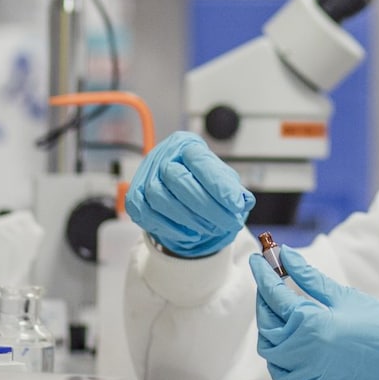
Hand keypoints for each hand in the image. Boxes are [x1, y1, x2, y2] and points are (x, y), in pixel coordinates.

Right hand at [125, 131, 255, 257]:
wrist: (179, 191)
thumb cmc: (203, 182)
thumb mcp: (224, 181)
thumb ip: (233, 190)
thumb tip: (244, 201)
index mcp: (187, 145)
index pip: (200, 161)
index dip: (218, 184)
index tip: (237, 205)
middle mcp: (163, 155)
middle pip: (177, 178)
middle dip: (206, 206)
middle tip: (228, 223)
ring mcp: (145, 175)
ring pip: (159, 196)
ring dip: (187, 218)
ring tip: (209, 229)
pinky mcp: (134, 197)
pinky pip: (144, 212)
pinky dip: (169, 227)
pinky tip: (190, 234)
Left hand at [250, 246, 378, 379]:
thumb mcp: (344, 296)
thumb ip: (310, 278)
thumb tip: (287, 256)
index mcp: (310, 325)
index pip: (274, 294)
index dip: (263, 273)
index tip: (258, 259)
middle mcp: (301, 351)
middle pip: (267, 322)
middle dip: (265, 298)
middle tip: (271, 279)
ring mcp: (305, 371)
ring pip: (269, 349)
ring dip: (268, 326)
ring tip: (279, 307)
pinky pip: (281, 371)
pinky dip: (277, 354)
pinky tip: (286, 338)